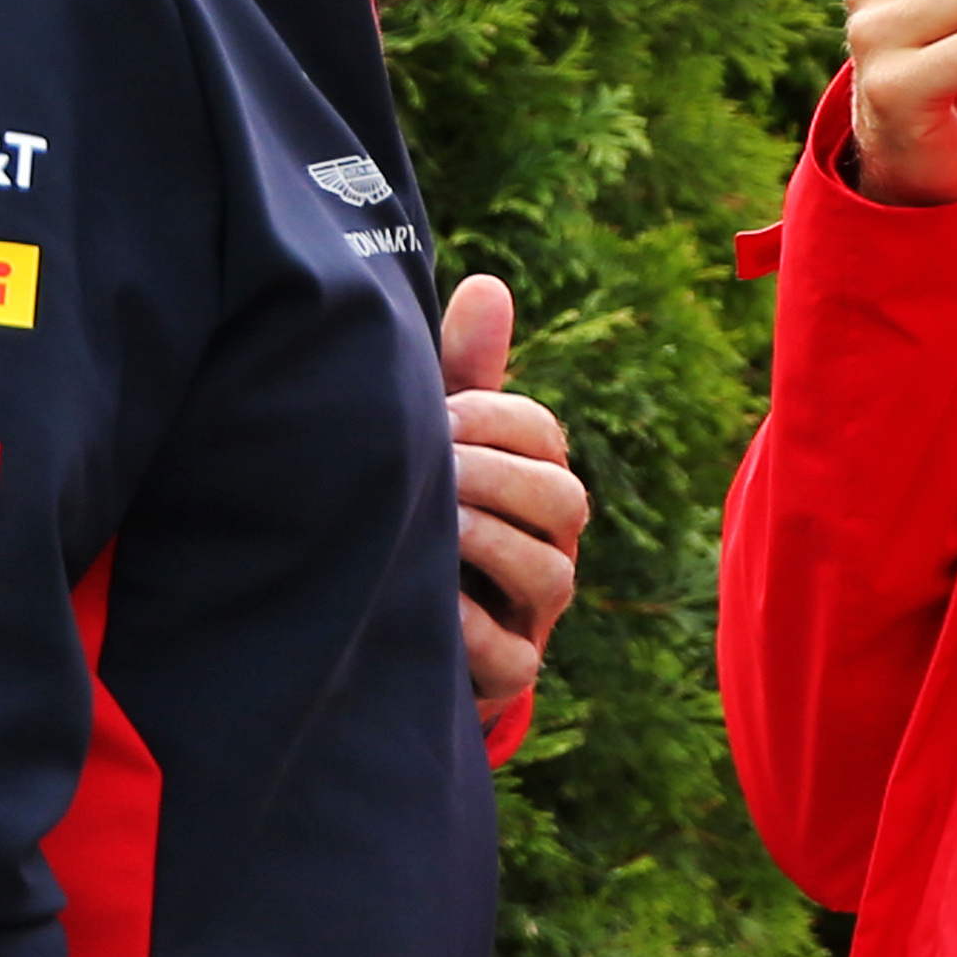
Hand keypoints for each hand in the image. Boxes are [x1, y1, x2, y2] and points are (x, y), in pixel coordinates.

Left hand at [439, 275, 585, 706]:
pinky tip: (432, 603)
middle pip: (562, 499)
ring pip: (550, 574)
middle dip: (499, 474)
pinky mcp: (508, 671)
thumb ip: (463, 370)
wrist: (394, 624)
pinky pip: (511, 657)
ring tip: (436, 524)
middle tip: (436, 464)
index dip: (499, 419)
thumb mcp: (437, 443)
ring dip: (492, 541)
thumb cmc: (423, 510)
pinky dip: (475, 629)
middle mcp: (549, 541)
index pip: (543, 436)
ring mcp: (533, 609)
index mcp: (534, 478)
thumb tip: (489, 284)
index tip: (442, 410)